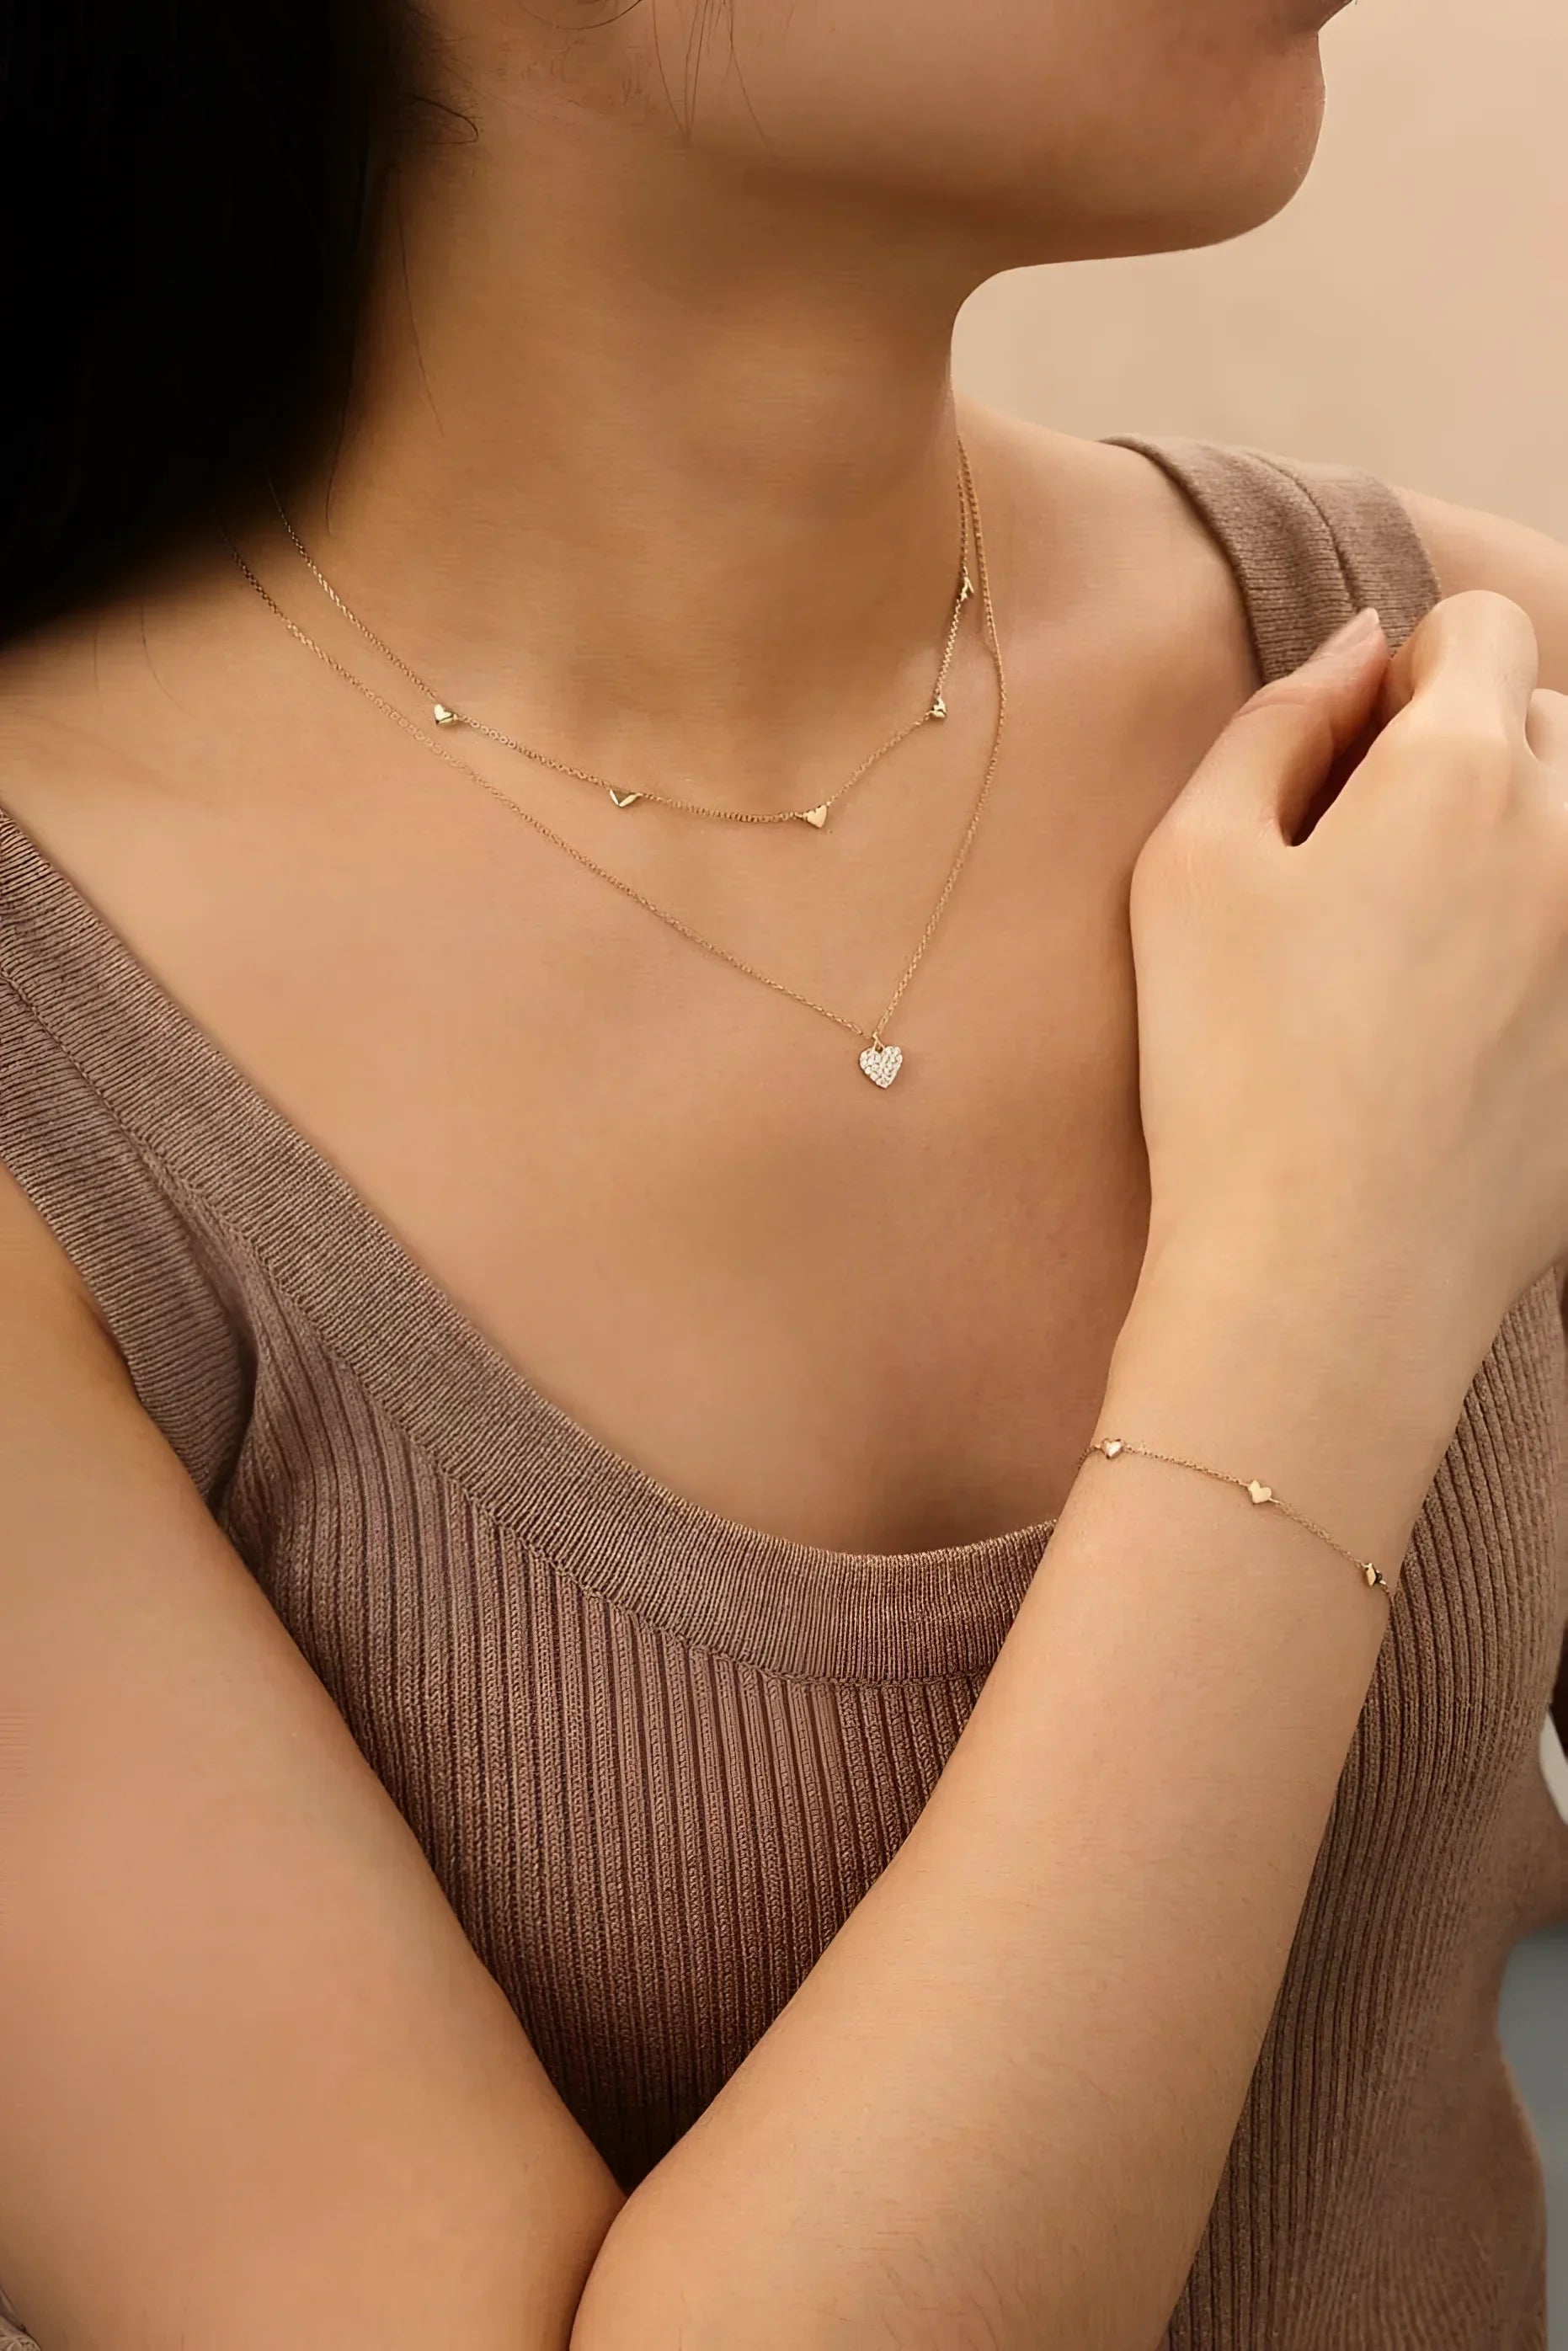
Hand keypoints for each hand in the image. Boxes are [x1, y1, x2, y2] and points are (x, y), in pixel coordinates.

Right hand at [1127, 592, 1567, 1374]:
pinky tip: (1461, 1037)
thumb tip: (1357, 647)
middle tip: (1369, 873)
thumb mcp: (1189, 869)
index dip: (1402, 678)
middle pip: (1549, 723)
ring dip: (1521, 848)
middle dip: (1470, 757)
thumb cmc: (1236, 1074)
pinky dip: (1541, 952)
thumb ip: (1274, 722)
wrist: (1329, 1281)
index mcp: (1463, 775)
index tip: (1348, 767)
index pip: (1478, 630)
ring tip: (1427, 952)